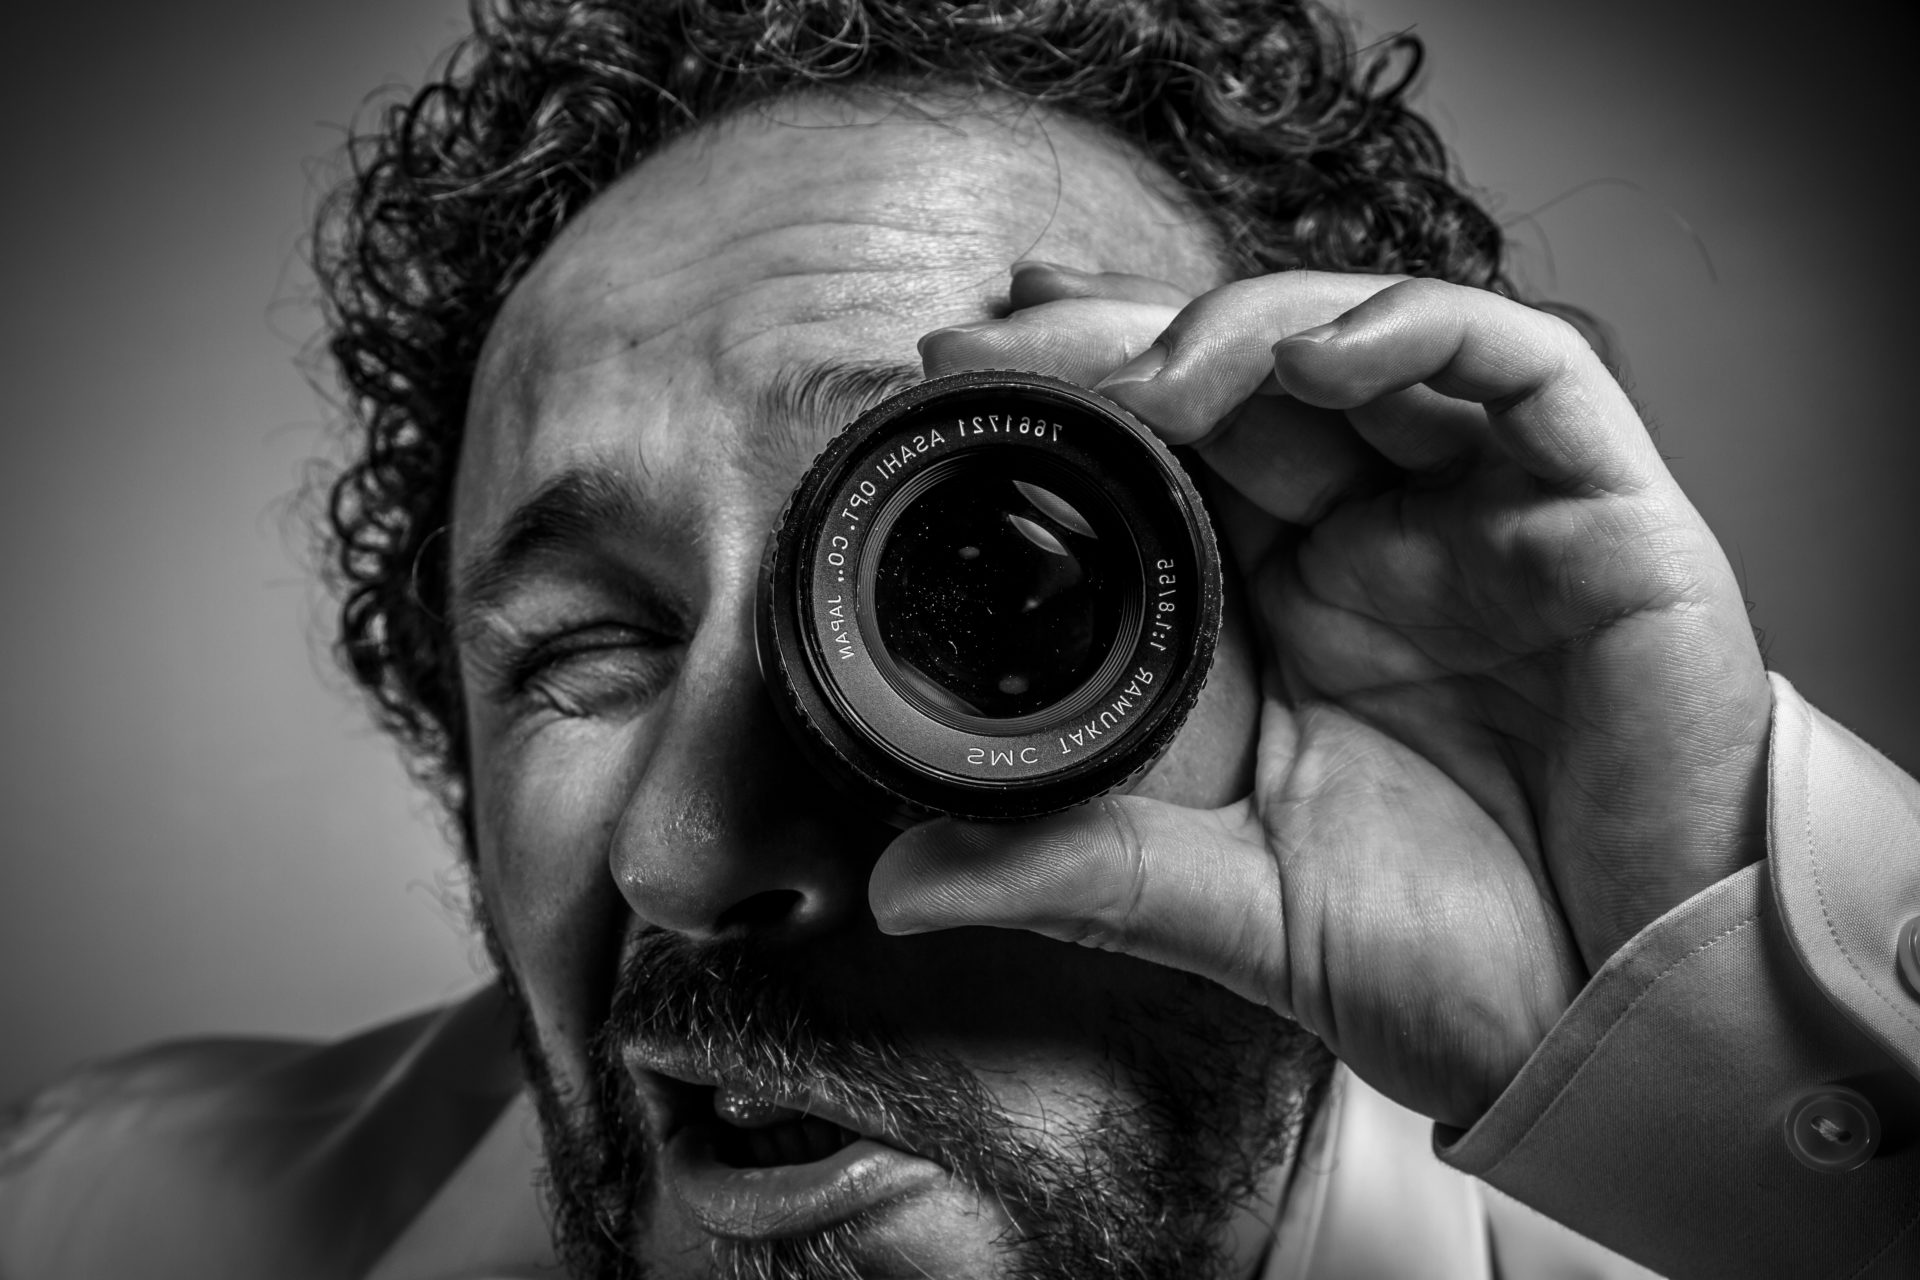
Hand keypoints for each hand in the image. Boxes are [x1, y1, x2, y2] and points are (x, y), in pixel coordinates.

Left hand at [868, 265, 1773, 1126]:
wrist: (1622, 1036)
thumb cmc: (1459, 966)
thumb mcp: (1234, 905)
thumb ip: (1079, 873)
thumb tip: (895, 888)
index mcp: (1293, 607)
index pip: (1175, 450)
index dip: (1079, 388)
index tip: (966, 367)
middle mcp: (1384, 542)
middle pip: (1246, 375)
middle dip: (1124, 332)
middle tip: (1012, 331)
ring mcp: (1491, 519)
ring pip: (1369, 344)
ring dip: (1251, 330)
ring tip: (1151, 375)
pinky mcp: (1602, 519)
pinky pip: (1530, 371)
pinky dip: (1425, 335)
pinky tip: (1326, 361)